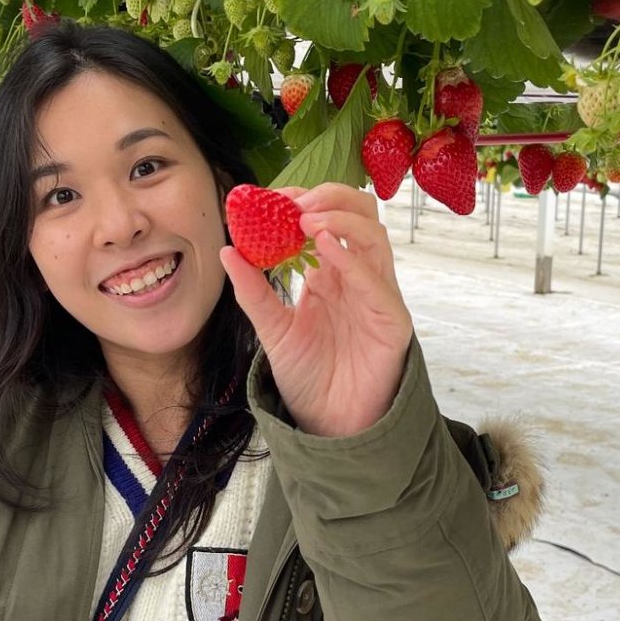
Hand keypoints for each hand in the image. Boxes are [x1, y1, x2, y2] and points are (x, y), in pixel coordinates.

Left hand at [221, 183, 412, 437]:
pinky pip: (377, 281)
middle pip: (359, 214)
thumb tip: (227, 250)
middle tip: (293, 199)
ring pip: (374, 236)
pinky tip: (325, 246)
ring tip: (306, 216)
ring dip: (341, 218)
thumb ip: (254, 291)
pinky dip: (352, 258)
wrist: (329, 424)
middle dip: (329, 196)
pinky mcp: (392, 320)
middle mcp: (358, 277)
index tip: (269, 197)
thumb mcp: (272, 329)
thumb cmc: (308, 377)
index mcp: (332, 273)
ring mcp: (378, 295)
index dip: (302, 200)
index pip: (326, 218)